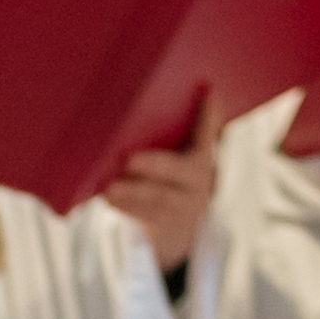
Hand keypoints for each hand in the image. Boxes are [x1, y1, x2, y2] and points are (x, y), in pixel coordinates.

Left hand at [102, 97, 223, 272]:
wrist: (183, 225)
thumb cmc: (177, 176)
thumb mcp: (191, 152)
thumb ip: (200, 125)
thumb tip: (210, 90)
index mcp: (203, 159)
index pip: (205, 133)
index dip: (206, 117)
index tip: (208, 93)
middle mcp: (200, 185)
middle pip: (177, 172)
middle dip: (153, 166)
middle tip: (128, 159)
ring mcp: (185, 210)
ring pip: (159, 200)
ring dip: (132, 193)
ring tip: (109, 187)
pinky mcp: (167, 229)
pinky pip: (147, 219)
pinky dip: (127, 209)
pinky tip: (109, 200)